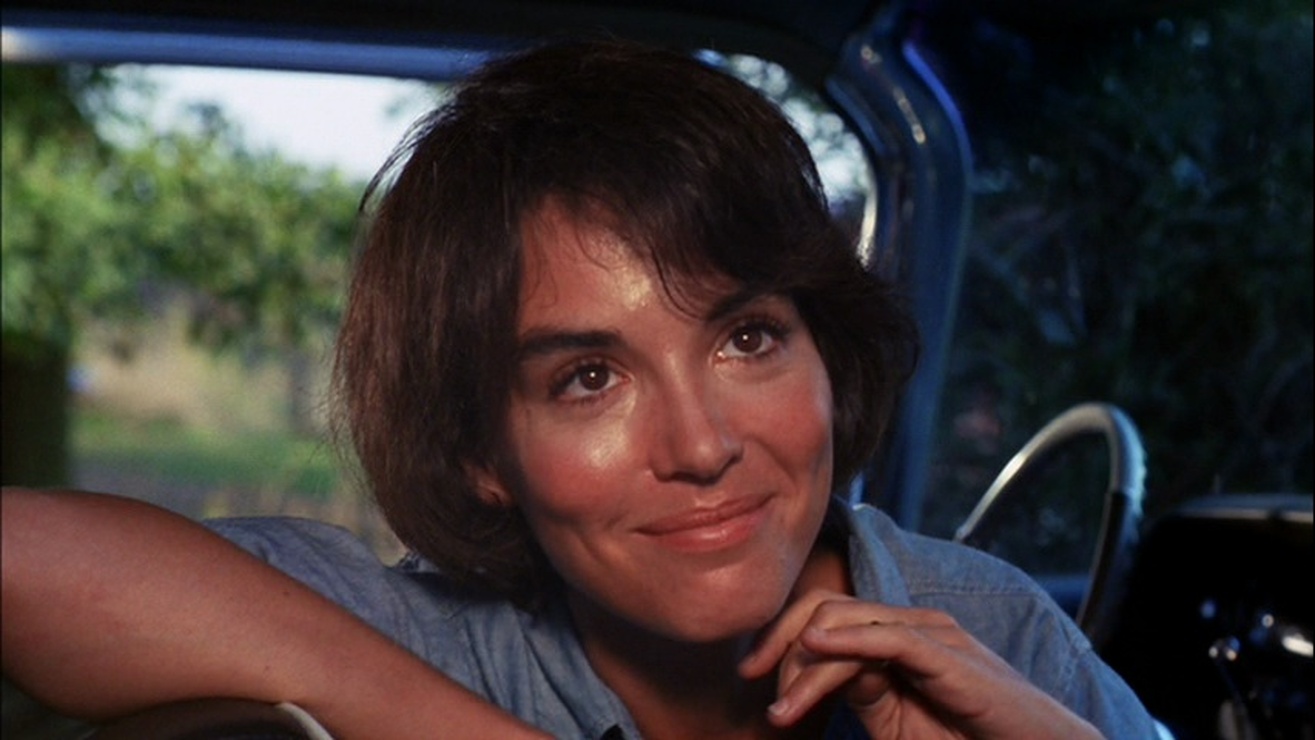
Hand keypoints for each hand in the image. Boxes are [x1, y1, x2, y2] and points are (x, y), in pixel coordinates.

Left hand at [737, 590, 1101, 738]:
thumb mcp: (895, 717)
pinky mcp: (947, 653)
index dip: (780, 638)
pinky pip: (885, 637)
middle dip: (780, 642)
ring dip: (804, 665)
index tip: (749, 675)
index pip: (822, 615)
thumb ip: (858, 689)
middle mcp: (909, 623)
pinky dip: (844, 642)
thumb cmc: (967, 738)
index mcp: (894, 634)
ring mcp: (930, 632)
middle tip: (752, 681)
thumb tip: (812, 672)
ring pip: (845, 624)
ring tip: (782, 707)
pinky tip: (816, 653)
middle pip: (824, 608)